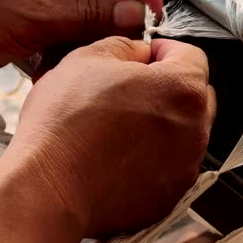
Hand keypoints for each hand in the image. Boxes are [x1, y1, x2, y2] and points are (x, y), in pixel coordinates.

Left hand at [0, 0, 161, 76]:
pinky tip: (76, 60)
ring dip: (101, 29)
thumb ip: (90, 13)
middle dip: (123, 9)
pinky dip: (80, 40)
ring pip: (96, 3)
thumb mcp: (35, 15)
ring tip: (101, 54)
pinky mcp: (41, 8)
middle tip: (132, 42)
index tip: (152, 15)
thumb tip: (137, 14)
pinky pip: (76, 21)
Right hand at [0, 36, 215, 237]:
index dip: (163, 50)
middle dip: (167, 86)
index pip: (191, 55)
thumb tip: (138, 52)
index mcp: (182, 89)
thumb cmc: (64, 129)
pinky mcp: (170, 195)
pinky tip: (117, 155)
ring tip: (117, 125)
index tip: (143, 55)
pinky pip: (169, 165)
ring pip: (183, 132)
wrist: (47, 192)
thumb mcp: (86, 60)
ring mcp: (185, 167)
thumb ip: (125, 46)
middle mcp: (195, 129)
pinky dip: (152, 157)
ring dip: (160, 123)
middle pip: (193, 95)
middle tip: (128, 89)